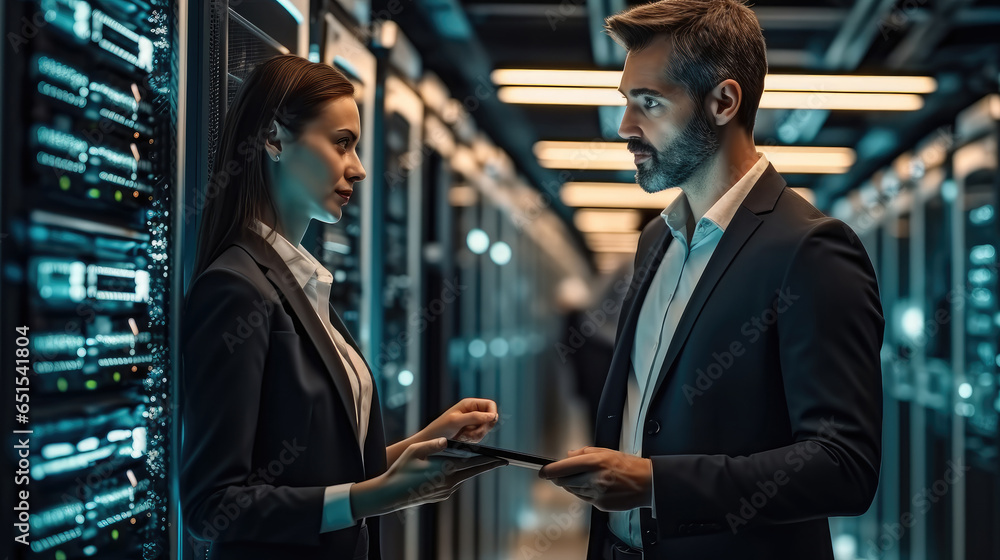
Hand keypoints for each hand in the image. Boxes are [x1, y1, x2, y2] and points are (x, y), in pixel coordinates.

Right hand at [350, 438, 505, 519]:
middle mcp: (450, 482)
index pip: (474, 463)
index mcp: (446, 469)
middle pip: (474, 471)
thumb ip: (433, 444)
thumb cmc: (401, 470)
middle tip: (502, 461)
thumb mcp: (416, 452)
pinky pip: (455, 483)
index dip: (490, 460)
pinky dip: (459, 475)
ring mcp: (446, 491)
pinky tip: (458, 470)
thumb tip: (446, 441)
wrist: (390, 495)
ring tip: (481, 461)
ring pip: (464, 477)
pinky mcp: (441, 496)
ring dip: (472, 469)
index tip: (503, 459)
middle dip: (488, 465)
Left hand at [419, 398, 499, 442]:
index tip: (488, 423)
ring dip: (476, 435)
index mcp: (469, 404)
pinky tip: (463, 439)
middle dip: (482, 428)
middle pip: (490, 419)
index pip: (490, 405)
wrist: (431, 440)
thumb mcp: (457, 421)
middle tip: (470, 433)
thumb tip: (492, 416)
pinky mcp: (471, 432)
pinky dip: (473, 439)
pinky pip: (480, 436)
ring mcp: (472, 422)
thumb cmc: (440, 427)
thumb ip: (475, 417)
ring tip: (463, 436)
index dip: (492, 414)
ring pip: (486, 429)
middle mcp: (473, 411)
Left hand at [538, 447, 652, 511]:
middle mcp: (594, 479)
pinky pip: (585, 499)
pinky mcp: (600, 505)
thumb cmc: (628, 466)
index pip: (562, 468)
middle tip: (563, 474)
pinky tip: (597, 487)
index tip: (542, 471)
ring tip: (588, 478)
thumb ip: (583, 452)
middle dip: (560, 478)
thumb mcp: (605, 451)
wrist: (647, 483)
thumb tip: (567, 455)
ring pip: (573, 491)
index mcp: (594, 462)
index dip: (548, 471)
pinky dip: (585, 493)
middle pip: (564, 482)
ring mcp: (597, 494)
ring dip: (574, 485)